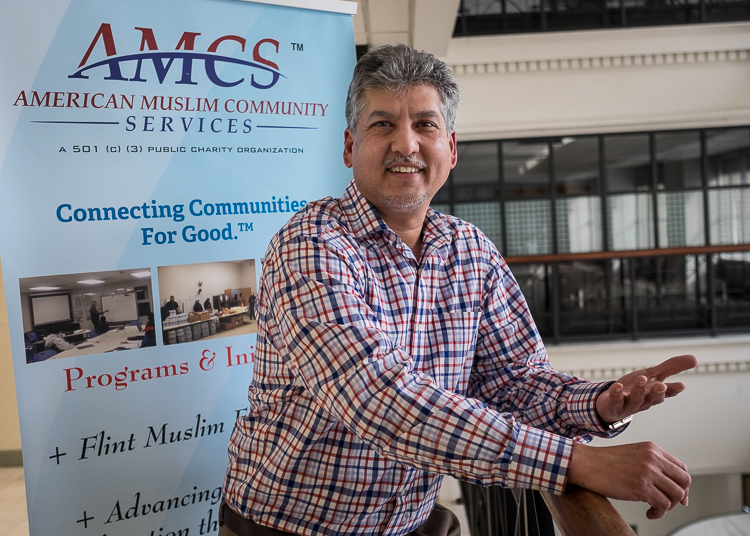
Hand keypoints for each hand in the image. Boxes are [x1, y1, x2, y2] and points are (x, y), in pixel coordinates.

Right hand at [568, 442, 689, 518]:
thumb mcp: (632, 454)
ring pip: (676, 494)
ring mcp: (648, 472)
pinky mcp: (641, 486)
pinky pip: (663, 505)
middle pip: (684, 481)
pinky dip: (658, 513)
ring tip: (655, 509)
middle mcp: (653, 458)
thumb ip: (650, 463)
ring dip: (669, 506)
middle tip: (669, 504)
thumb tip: (665, 483)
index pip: (681, 467)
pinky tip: (648, 513)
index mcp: (652, 449)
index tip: (678, 495)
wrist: (585, 463)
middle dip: (680, 496)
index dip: (682, 484)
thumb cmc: (603, 462)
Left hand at [596, 354, 696, 424]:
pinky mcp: (614, 405)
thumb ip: (672, 367)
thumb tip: (695, 358)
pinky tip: (618, 385)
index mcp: (654, 393)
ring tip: (641, 378)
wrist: (611, 405)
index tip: (681, 385)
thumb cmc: (635, 389)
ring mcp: (629, 404)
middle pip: (653, 398)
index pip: (667, 392)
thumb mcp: (653, 376)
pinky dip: (617, 393)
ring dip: (639, 389)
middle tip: (662, 385)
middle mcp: (644, 400)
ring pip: (635, 399)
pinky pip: (615, 400)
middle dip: (658, 392)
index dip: (674, 390)